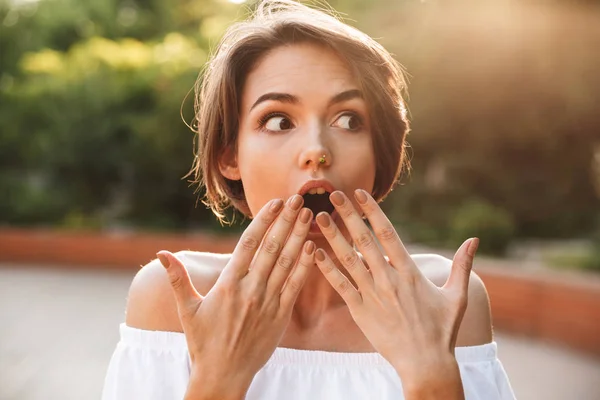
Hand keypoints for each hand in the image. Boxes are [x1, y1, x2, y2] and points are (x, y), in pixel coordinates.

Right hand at [156, 195, 314, 397]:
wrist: (223, 375)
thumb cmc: (202, 342)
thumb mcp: (187, 310)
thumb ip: (178, 279)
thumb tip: (161, 253)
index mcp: (228, 284)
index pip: (249, 244)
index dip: (264, 220)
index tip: (276, 202)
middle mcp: (250, 290)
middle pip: (272, 248)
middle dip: (286, 221)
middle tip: (299, 198)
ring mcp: (268, 303)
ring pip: (286, 263)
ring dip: (299, 237)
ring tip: (309, 215)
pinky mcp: (280, 316)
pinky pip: (295, 286)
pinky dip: (304, 266)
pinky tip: (312, 247)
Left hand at [314, 190, 478, 380]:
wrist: (425, 363)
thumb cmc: (442, 330)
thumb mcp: (457, 295)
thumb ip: (462, 265)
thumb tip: (474, 239)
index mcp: (410, 272)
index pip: (387, 233)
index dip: (372, 211)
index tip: (359, 193)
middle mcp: (388, 279)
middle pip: (364, 240)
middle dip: (348, 215)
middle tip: (333, 194)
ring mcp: (372, 295)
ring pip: (348, 259)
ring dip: (332, 237)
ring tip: (318, 217)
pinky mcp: (360, 311)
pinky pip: (340, 286)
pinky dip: (327, 269)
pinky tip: (315, 252)